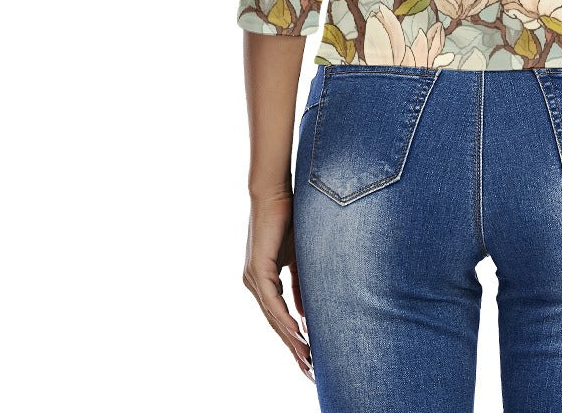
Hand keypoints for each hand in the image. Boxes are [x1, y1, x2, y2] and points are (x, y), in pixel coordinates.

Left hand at [243, 191, 313, 382]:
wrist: (274, 192)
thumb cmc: (287, 219)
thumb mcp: (298, 257)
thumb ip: (300, 284)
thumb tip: (307, 312)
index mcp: (263, 280)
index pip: (278, 316)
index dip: (293, 337)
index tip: (308, 357)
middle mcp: (254, 283)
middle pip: (274, 322)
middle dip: (292, 347)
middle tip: (308, 369)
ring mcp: (254, 277)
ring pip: (272, 316)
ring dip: (290, 338)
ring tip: (306, 357)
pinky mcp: (258, 269)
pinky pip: (271, 301)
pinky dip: (284, 318)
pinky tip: (297, 332)